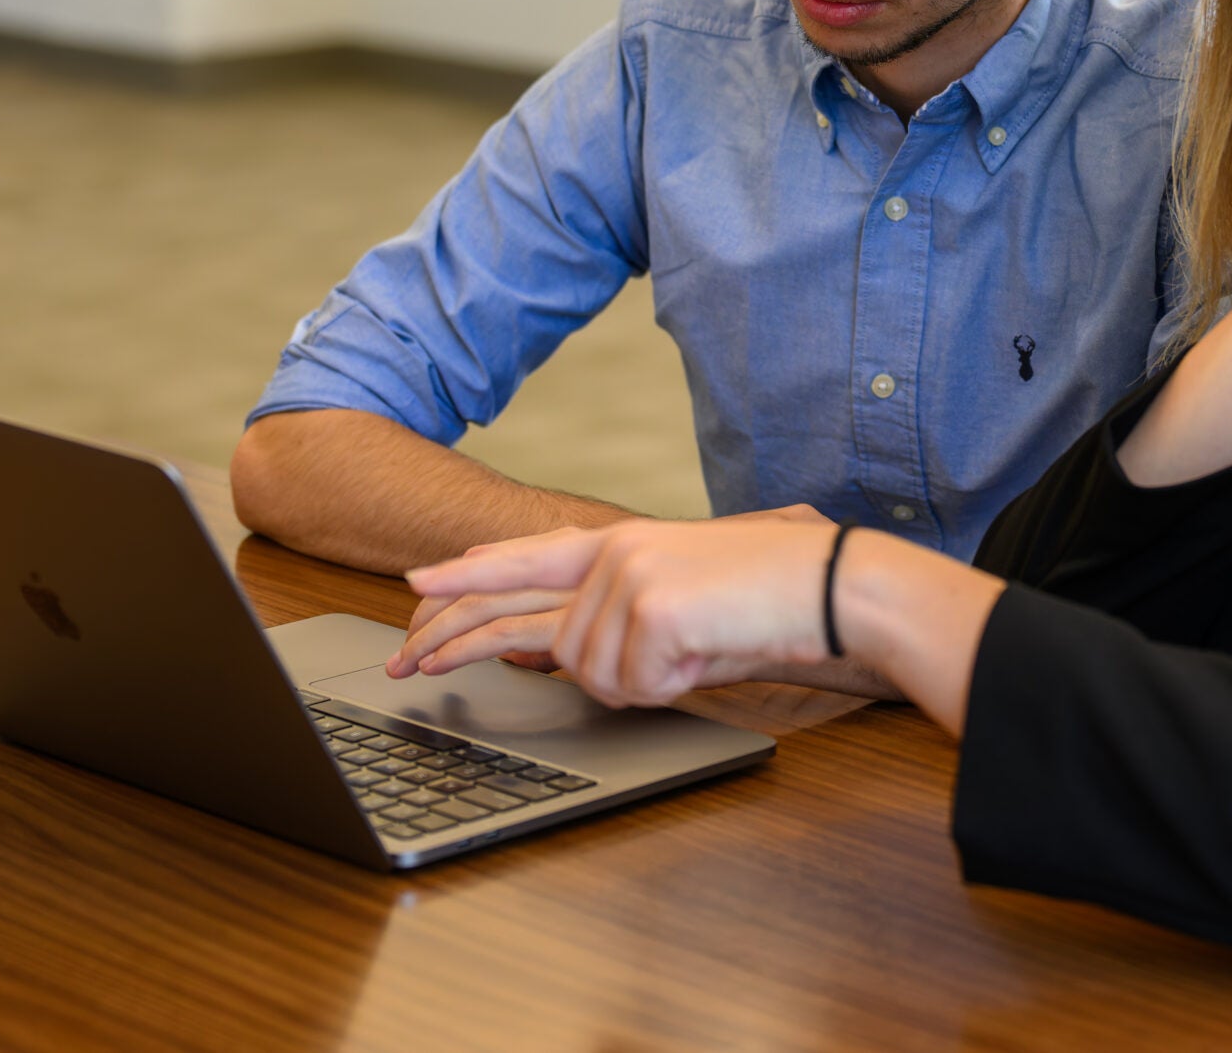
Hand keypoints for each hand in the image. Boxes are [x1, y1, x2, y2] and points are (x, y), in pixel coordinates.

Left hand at [397, 517, 840, 706]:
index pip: (528, 558)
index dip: (468, 574)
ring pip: (587, 672)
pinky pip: (631, 684)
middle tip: (405, 669)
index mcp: (621, 544)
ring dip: (638, 685)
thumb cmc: (763, 600)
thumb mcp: (677, 603)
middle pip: (524, 620)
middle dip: (458, 645)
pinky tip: (704, 657)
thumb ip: (614, 619)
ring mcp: (629, 577)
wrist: (826, 585)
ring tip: (692, 657)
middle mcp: (615, 554)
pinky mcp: (651, 607)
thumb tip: (558, 654)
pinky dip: (669, 687)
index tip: (417, 586)